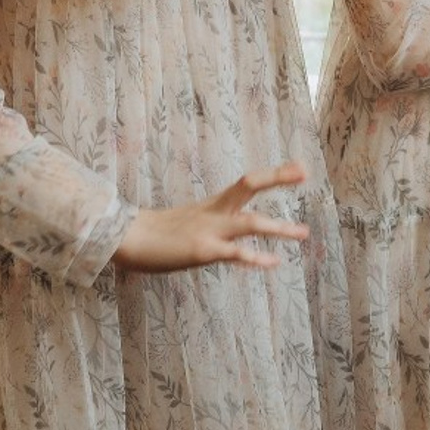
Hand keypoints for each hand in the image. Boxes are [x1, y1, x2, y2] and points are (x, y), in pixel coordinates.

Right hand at [114, 162, 310, 273]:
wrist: (124, 238)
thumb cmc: (156, 233)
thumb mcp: (190, 222)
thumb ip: (215, 222)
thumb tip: (231, 228)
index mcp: (213, 204)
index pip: (248, 182)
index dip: (275, 174)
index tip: (300, 167)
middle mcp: (215, 212)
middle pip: (250, 185)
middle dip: (278, 178)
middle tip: (305, 172)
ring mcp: (209, 230)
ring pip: (251, 223)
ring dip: (280, 228)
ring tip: (304, 233)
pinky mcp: (201, 251)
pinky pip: (234, 254)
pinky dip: (255, 257)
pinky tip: (273, 262)